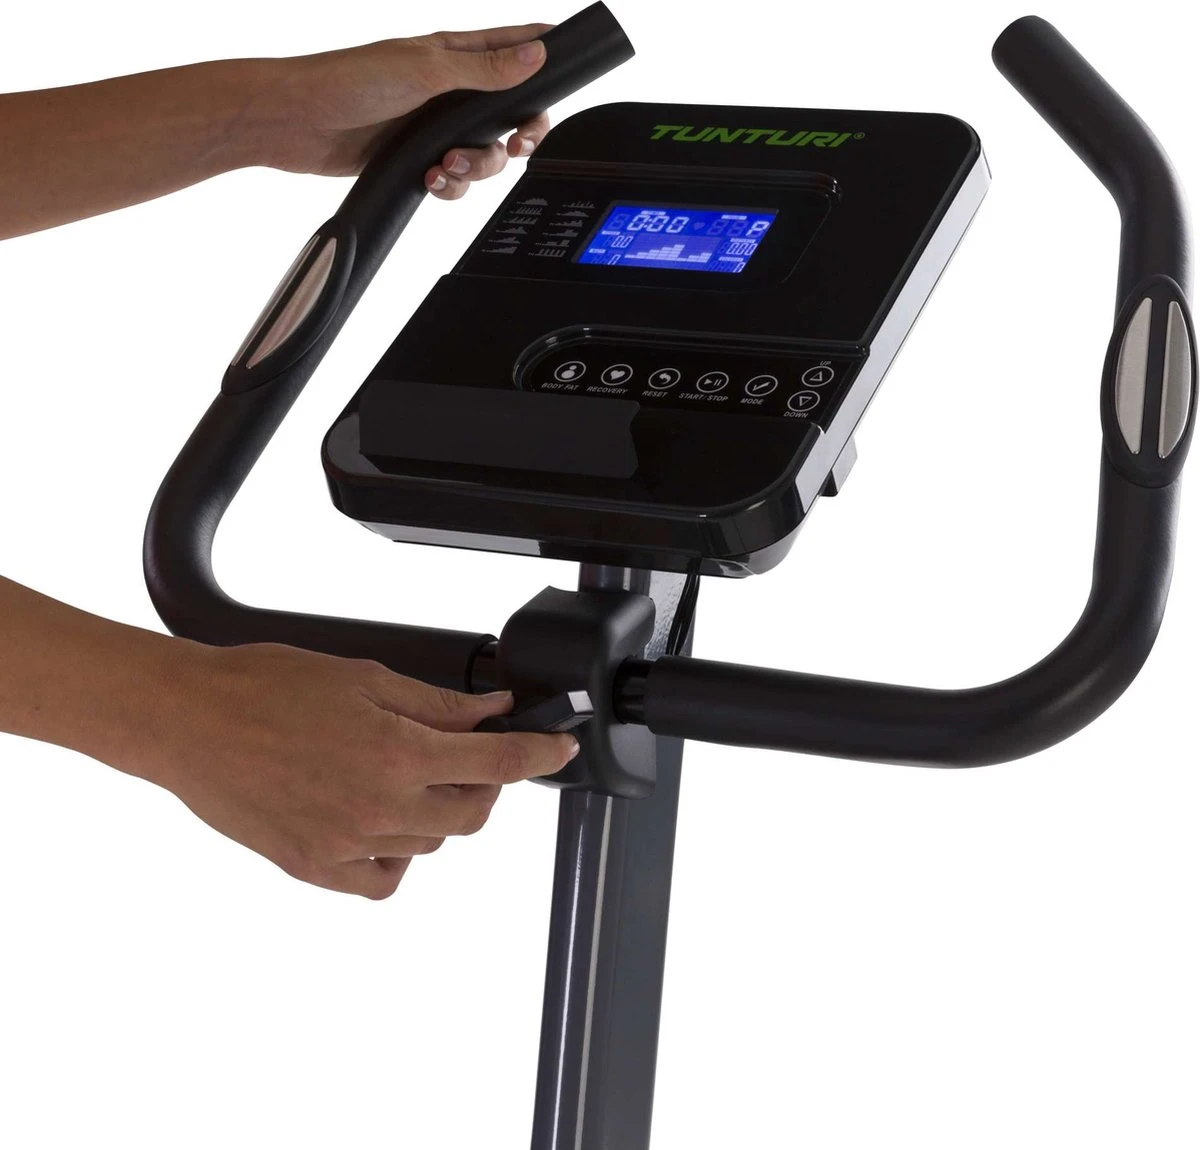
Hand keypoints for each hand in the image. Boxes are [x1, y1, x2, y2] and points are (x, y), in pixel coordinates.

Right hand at [132, 641, 577, 898]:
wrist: (188, 722)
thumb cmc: (265, 687)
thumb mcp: (364, 678)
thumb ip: (436, 704)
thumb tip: (491, 710)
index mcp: (397, 754)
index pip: (496, 765)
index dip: (540, 754)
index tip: (559, 748)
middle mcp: (380, 808)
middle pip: (472, 814)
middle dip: (484, 783)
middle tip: (466, 755)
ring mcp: (346, 846)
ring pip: (430, 844)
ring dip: (436, 811)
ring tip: (404, 774)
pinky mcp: (312, 869)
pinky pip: (384, 880)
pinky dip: (396, 855)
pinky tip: (380, 822)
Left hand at [257, 24, 553, 198]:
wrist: (298, 123)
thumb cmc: (348, 81)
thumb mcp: (426, 70)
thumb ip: (485, 68)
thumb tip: (536, 54)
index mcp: (455, 55)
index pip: (515, 49)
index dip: (544, 59)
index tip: (564, 75)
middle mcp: (450, 91)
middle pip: (510, 117)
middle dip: (517, 137)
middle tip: (516, 146)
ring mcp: (435, 127)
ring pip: (485, 156)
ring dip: (474, 168)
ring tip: (446, 165)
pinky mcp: (419, 159)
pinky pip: (455, 181)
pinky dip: (450, 186)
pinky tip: (431, 179)